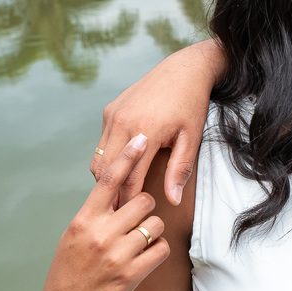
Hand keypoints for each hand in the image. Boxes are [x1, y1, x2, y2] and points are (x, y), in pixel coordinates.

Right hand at [44, 134, 169, 290]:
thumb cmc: (72, 263)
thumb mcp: (75, 232)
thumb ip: (96, 211)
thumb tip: (116, 184)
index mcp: (84, 219)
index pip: (107, 180)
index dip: (126, 156)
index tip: (139, 136)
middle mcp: (100, 234)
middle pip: (142, 201)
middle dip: (145, 207)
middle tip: (136, 219)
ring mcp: (116, 255)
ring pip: (155, 225)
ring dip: (153, 230)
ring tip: (138, 241)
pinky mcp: (132, 274)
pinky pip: (162, 249)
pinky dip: (158, 250)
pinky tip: (145, 256)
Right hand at [90, 40, 222, 206]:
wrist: (183, 70)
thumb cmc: (191, 104)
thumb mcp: (191, 138)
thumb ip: (179, 170)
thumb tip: (172, 200)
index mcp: (144, 131)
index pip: (130, 179)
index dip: (130, 202)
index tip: (132, 220)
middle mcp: (122, 122)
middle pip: (107, 173)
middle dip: (113, 195)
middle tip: (120, 216)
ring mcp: (112, 115)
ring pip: (99, 160)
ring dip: (108, 179)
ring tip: (119, 197)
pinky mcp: (109, 111)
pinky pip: (101, 144)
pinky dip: (108, 161)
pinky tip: (121, 172)